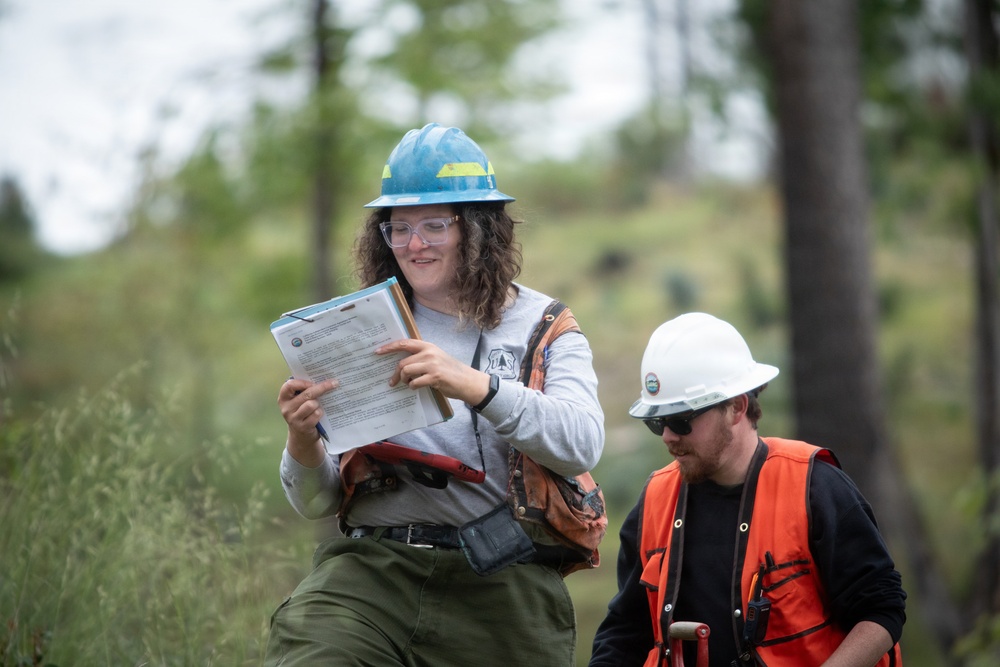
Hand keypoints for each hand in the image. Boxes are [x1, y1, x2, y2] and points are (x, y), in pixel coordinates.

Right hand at [278, 378, 337, 465]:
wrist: (301, 435)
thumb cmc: (302, 413)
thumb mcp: (298, 402)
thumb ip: (304, 391)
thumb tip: (323, 378)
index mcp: (284, 399)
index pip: (289, 385)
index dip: (303, 382)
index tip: (314, 381)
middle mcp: (286, 408)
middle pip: (306, 394)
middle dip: (322, 387)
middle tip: (334, 383)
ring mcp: (293, 419)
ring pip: (312, 404)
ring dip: (318, 404)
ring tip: (319, 406)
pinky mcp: (303, 427)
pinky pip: (316, 414)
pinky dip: (320, 413)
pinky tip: (320, 415)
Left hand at [376, 339, 491, 406]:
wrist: (467, 381)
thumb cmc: (450, 371)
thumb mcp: (436, 357)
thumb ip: (421, 357)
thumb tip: (401, 364)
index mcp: (428, 346)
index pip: (404, 343)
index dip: (389, 347)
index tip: (377, 351)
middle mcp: (429, 353)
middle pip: (402, 362)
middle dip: (395, 374)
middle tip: (392, 381)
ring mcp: (432, 365)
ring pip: (406, 371)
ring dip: (404, 380)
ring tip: (408, 383)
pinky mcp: (434, 377)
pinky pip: (414, 383)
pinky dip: (413, 387)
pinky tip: (417, 387)